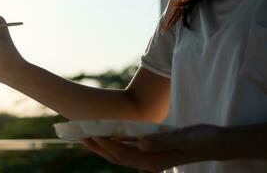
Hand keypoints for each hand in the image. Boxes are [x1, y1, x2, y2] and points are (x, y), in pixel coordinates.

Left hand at [82, 124, 229, 171]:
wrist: (215, 143)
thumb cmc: (201, 140)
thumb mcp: (183, 139)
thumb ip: (161, 142)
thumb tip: (140, 144)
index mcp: (153, 161)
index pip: (122, 154)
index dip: (106, 145)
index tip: (92, 134)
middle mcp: (148, 161)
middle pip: (116, 156)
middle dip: (98, 147)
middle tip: (80, 135)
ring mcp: (149, 156)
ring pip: (120, 152)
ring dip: (104, 144)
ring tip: (88, 134)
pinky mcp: (152, 149)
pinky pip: (129, 147)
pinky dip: (117, 141)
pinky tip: (110, 133)